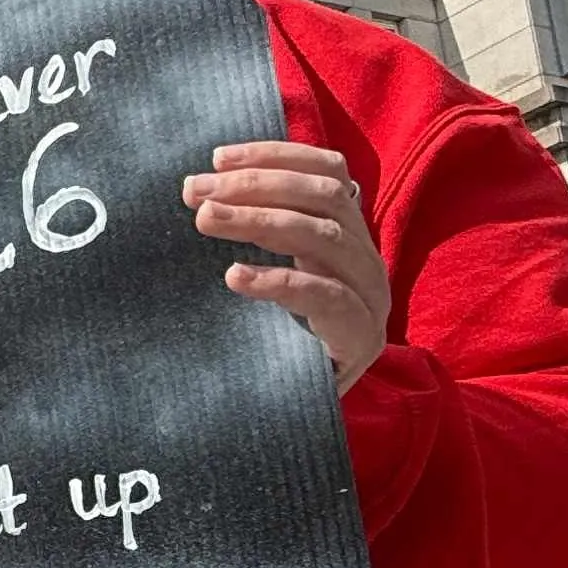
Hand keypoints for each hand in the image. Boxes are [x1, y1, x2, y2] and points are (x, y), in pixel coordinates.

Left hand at [184, 142, 389, 391]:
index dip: (276, 155)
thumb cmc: (277, 338)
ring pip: (324, 238)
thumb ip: (255, 234)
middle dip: (257, 186)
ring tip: (204, 220)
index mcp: (349, 233)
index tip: (217, 158)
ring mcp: (371, 296)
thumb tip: (199, 192)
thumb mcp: (269, 276)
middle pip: (324, 197)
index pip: (329, 171)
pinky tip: (235, 276)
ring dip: (259, 222)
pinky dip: (279, 281)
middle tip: (196, 192)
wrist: (301, 412)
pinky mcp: (363, 337)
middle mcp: (366, 257)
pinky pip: (326, 298)